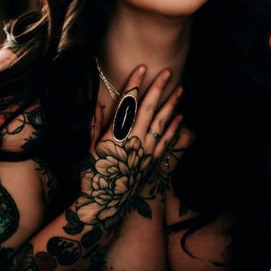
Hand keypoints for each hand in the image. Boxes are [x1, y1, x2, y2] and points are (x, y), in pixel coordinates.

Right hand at [80, 67, 182, 224]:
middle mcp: (134, 140)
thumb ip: (95, 125)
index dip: (135, 83)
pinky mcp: (153, 160)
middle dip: (159, 88)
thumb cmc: (93, 175)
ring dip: (172, 104)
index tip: (141, 68)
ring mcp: (146, 150)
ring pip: (162, 122)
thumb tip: (98, 105)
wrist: (106, 203)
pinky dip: (174, 127)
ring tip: (181, 90)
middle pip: (149, 108)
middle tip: (168, 71)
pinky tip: (180, 116)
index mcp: (116, 133)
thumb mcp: (89, 148)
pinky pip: (167, 140)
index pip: (128, 102)